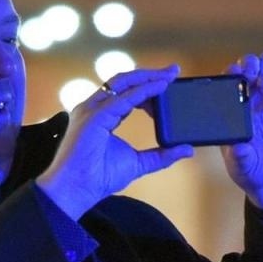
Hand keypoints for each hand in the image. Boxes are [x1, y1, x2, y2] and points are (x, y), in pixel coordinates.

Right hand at [35, 64, 194, 219]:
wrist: (76, 190)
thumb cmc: (98, 178)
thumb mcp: (138, 163)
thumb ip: (161, 155)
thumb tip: (186, 150)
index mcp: (101, 116)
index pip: (126, 93)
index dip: (148, 86)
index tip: (168, 82)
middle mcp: (94, 108)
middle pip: (125, 82)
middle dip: (150, 74)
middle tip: (173, 71)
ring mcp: (92, 109)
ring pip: (124, 83)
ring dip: (148, 77)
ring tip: (169, 75)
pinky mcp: (95, 116)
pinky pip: (124, 98)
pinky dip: (144, 91)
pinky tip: (160, 87)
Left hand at [222, 52, 262, 209]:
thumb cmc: (252, 170)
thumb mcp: (241, 166)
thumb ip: (239, 157)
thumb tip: (238, 148)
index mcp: (234, 107)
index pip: (230, 78)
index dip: (231, 71)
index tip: (234, 74)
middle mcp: (253, 97)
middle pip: (251, 64)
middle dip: (250, 63)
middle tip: (251, 76)